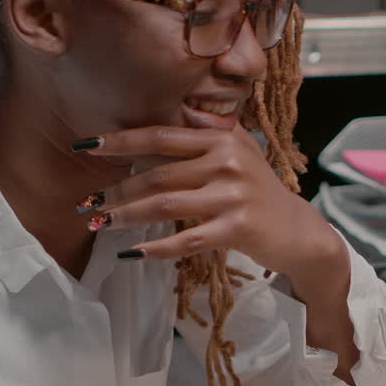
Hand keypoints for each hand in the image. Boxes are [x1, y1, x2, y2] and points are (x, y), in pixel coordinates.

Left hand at [77, 124, 340, 280]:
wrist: (299, 231)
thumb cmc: (258, 193)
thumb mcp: (237, 154)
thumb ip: (202, 137)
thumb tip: (149, 133)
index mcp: (221, 139)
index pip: (161, 136)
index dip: (121, 141)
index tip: (86, 146)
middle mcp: (227, 161)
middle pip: (157, 175)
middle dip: (117, 189)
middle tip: (88, 203)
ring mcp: (233, 195)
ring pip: (165, 205)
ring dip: (127, 216)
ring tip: (101, 223)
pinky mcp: (238, 228)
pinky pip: (186, 239)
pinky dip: (156, 248)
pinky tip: (132, 253)